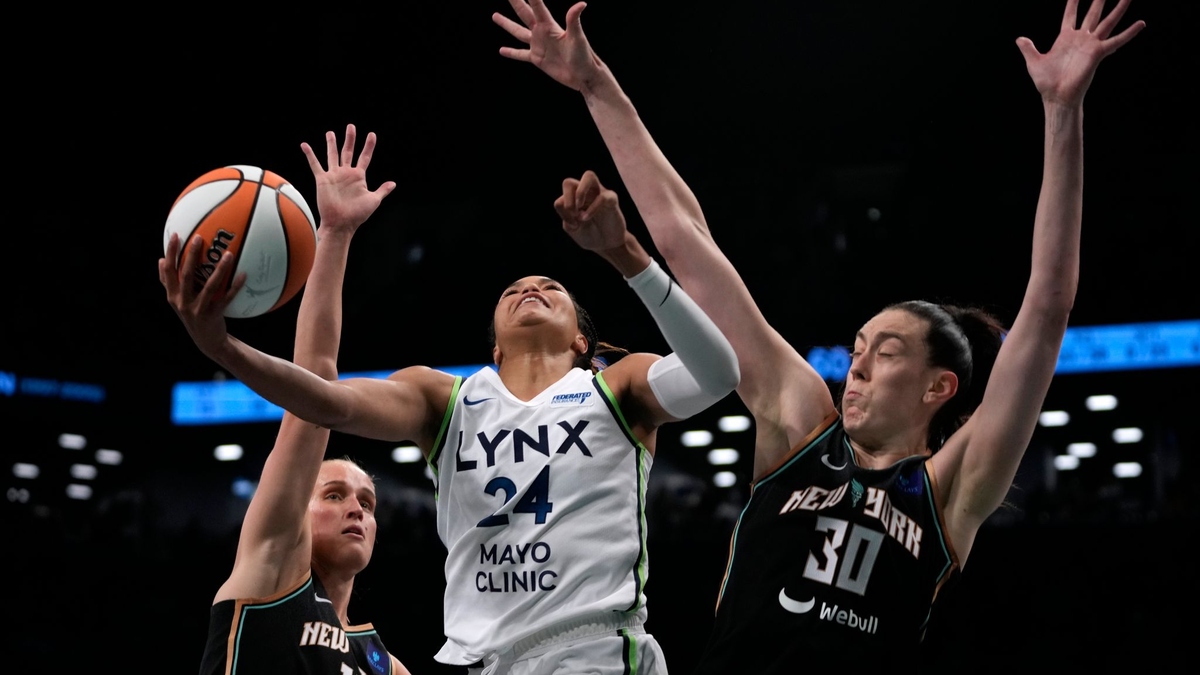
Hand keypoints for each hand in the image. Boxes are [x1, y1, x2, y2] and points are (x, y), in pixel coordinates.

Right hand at [158, 232, 245, 357]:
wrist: (207, 341)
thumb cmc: (194, 314)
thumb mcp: (178, 300)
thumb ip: (169, 282)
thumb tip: (160, 260)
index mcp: (173, 295)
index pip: (169, 271)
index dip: (171, 253)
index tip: (176, 235)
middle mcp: (182, 302)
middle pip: (186, 275)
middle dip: (191, 255)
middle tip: (200, 238)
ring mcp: (197, 309)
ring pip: (209, 286)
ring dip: (219, 269)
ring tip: (228, 254)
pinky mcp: (213, 316)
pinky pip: (226, 298)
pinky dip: (235, 286)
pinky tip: (244, 274)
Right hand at [300, 124, 396, 233]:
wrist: (341, 223)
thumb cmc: (357, 214)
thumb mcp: (373, 200)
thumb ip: (382, 190)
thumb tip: (393, 183)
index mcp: (358, 177)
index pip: (364, 157)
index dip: (368, 146)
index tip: (372, 134)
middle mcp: (346, 173)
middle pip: (348, 151)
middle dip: (350, 139)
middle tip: (351, 126)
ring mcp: (334, 175)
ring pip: (332, 155)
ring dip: (331, 143)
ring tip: (330, 133)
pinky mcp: (323, 179)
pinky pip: (315, 164)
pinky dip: (310, 155)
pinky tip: (304, 145)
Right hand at [493, 0, 601, 90]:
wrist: (584, 76)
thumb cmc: (584, 56)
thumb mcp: (578, 37)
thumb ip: (574, 20)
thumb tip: (581, 3)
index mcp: (550, 26)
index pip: (537, 6)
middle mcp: (542, 33)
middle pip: (524, 14)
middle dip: (515, 2)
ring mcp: (539, 45)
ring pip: (518, 32)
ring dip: (507, 24)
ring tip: (494, 15)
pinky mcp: (538, 59)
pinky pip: (521, 55)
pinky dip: (512, 52)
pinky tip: (502, 50)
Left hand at [554, 170, 627, 253]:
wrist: (606, 245)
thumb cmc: (589, 234)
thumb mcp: (572, 228)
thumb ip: (566, 216)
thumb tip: (567, 205)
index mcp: (573, 197)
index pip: (561, 196)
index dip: (563, 209)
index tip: (572, 224)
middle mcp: (585, 192)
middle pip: (568, 182)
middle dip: (567, 198)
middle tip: (573, 213)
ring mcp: (599, 193)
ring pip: (588, 176)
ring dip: (580, 191)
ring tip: (579, 206)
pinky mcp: (612, 199)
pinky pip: (602, 196)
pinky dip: (592, 208)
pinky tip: (588, 218)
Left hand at [1017, 0, 1144, 106]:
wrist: (1056, 96)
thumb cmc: (1046, 83)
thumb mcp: (1034, 62)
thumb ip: (1028, 49)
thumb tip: (1019, 39)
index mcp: (1065, 38)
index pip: (1070, 15)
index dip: (1073, 3)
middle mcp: (1081, 39)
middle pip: (1093, 13)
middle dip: (1099, 0)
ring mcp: (1091, 45)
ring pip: (1108, 22)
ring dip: (1118, 8)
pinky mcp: (1098, 53)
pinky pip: (1116, 40)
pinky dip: (1129, 33)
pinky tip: (1141, 23)